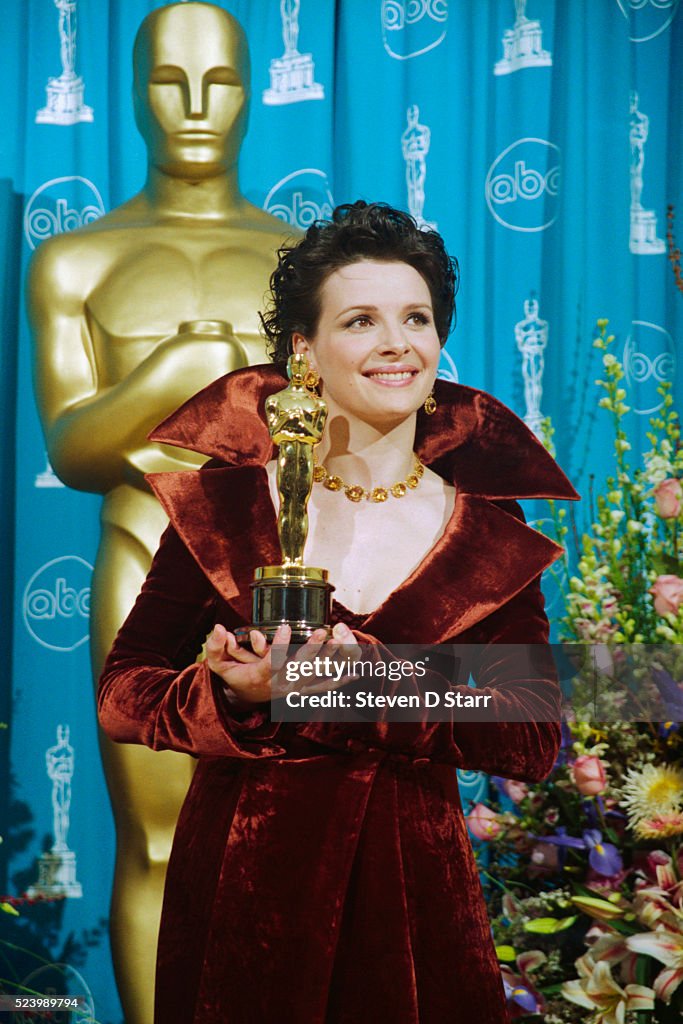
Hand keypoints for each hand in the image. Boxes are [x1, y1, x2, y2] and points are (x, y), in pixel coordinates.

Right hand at [205, 622, 359, 705]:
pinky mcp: (303, 692)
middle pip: (298, 668)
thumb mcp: (218, 664)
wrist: (243, 700)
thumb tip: (218, 629)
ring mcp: (294, 689)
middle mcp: (280, 685)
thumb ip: (215, 647)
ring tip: (341, 643)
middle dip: (311, 650)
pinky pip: (324, 688)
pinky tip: (356, 673)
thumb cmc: (233, 677)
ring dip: (329, 660)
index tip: (283, 626)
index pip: (270, 662)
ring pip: (315, 676)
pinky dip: (339, 681)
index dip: (277, 646)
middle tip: (322, 632)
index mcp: (260, 676)